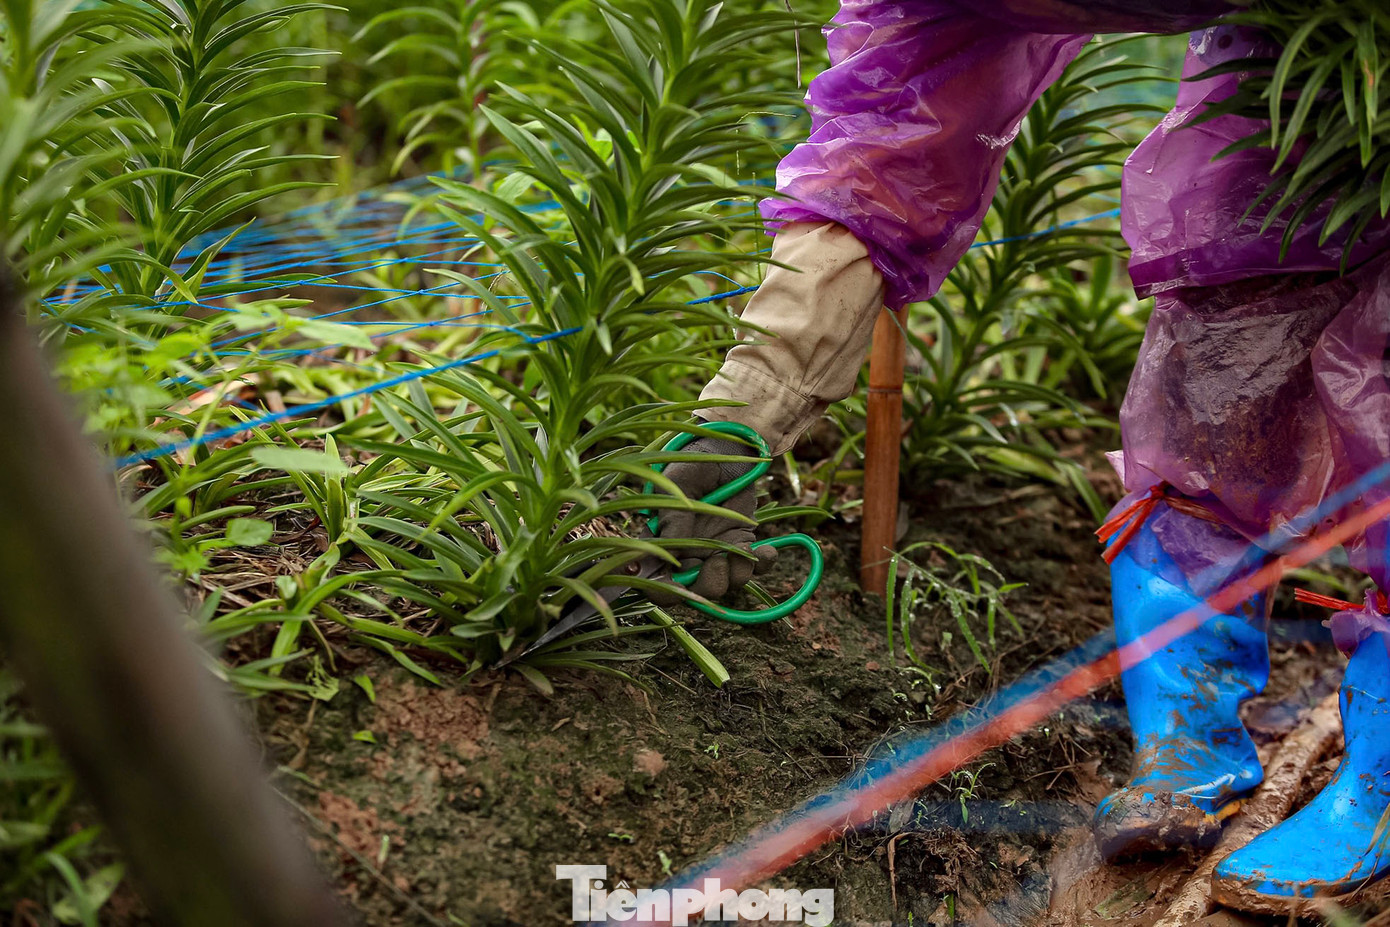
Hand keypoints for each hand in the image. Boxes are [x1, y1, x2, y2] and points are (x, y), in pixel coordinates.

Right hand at [648, 435, 777, 604]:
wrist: (726, 445)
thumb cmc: (691, 462)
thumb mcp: (677, 485)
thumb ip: (674, 520)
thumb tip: (676, 560)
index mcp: (665, 543)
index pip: (658, 582)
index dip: (663, 592)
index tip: (676, 585)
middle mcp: (690, 553)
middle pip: (696, 590)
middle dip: (709, 584)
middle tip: (718, 562)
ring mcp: (718, 549)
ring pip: (727, 582)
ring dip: (737, 575)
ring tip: (743, 552)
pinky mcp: (743, 540)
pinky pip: (755, 566)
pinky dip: (764, 563)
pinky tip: (767, 549)